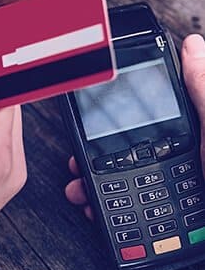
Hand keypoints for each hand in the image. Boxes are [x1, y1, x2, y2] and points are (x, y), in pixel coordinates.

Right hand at [65, 33, 204, 217]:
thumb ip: (204, 90)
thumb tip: (193, 46)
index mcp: (194, 136)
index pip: (149, 120)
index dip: (117, 120)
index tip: (92, 121)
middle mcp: (180, 162)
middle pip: (128, 154)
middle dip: (96, 158)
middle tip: (78, 161)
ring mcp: (174, 194)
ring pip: (124, 187)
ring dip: (94, 188)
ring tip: (80, 191)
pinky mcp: (171, 223)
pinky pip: (132, 218)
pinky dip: (110, 218)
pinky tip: (98, 213)